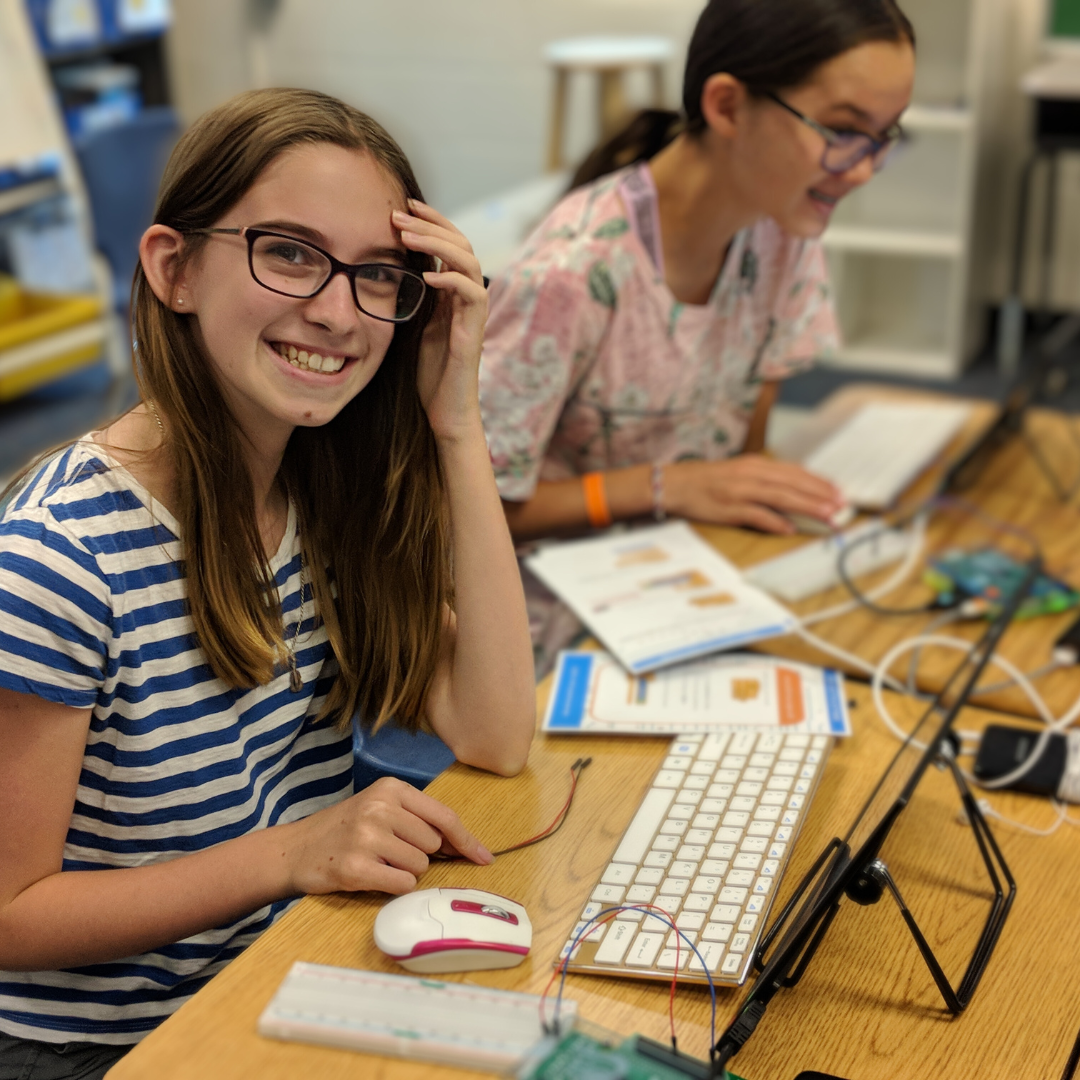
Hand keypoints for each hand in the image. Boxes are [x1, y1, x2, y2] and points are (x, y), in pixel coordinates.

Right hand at [282, 777, 492, 895]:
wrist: (296, 849)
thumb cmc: (346, 829)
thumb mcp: (381, 809)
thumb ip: (419, 820)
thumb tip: (464, 845)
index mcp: (391, 789)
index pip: (444, 817)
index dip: (467, 841)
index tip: (484, 858)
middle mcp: (380, 808)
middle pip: (433, 845)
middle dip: (420, 856)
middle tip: (390, 852)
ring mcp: (366, 836)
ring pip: (419, 867)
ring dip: (404, 872)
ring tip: (376, 861)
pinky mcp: (354, 867)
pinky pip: (401, 884)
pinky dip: (394, 886)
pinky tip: (371, 876)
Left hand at [393, 200, 486, 442]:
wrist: (444, 409)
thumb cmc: (427, 371)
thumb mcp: (411, 322)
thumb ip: (408, 295)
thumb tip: (381, 268)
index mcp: (452, 292)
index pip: (449, 243)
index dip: (430, 221)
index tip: (402, 205)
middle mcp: (466, 296)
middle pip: (461, 243)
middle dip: (430, 224)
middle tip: (399, 213)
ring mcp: (473, 313)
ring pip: (468, 261)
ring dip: (438, 245)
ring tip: (408, 236)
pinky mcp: (474, 331)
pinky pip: (472, 294)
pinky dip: (451, 280)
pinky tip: (428, 276)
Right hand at [664, 455, 844, 533]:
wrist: (674, 484)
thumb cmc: (706, 481)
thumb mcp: (738, 473)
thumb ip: (763, 480)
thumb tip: (790, 492)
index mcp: (755, 464)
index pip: (794, 471)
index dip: (818, 481)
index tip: (837, 491)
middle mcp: (750, 474)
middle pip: (793, 483)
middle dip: (820, 494)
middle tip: (841, 505)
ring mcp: (740, 491)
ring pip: (781, 497)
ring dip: (807, 506)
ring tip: (827, 515)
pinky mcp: (728, 508)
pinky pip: (756, 515)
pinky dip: (774, 521)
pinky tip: (790, 528)